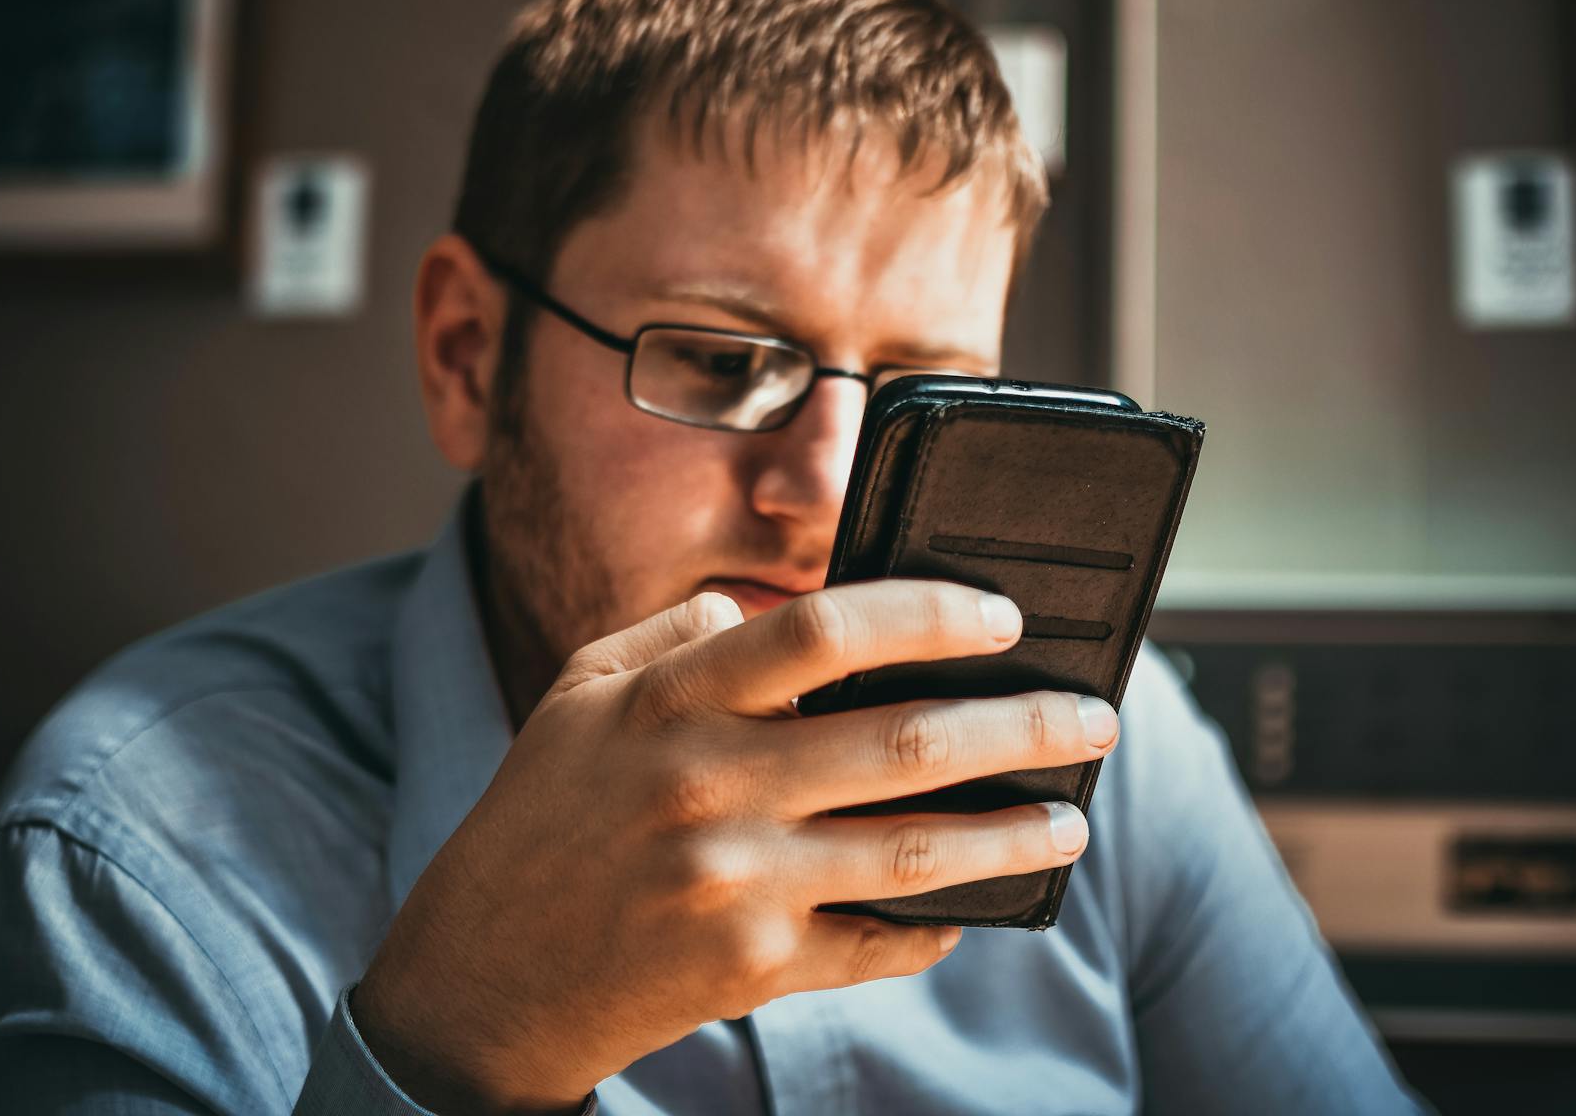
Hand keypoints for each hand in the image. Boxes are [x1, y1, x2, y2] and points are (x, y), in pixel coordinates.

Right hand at [350, 580, 1117, 1113]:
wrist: (482, 975)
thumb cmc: (540, 815)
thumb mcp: (582, 693)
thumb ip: (678, 633)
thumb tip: (772, 600)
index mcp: (671, 702)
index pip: (823, 630)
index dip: (928, 613)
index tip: (1003, 616)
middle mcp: (709, 787)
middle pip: (906, 742)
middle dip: (1024, 727)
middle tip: (1093, 719)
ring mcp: (737, 884)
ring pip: (918, 852)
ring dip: (1014, 835)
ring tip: (1069, 818)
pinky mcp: (753, 967)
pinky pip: (878, 944)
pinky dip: (938, 928)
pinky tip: (976, 909)